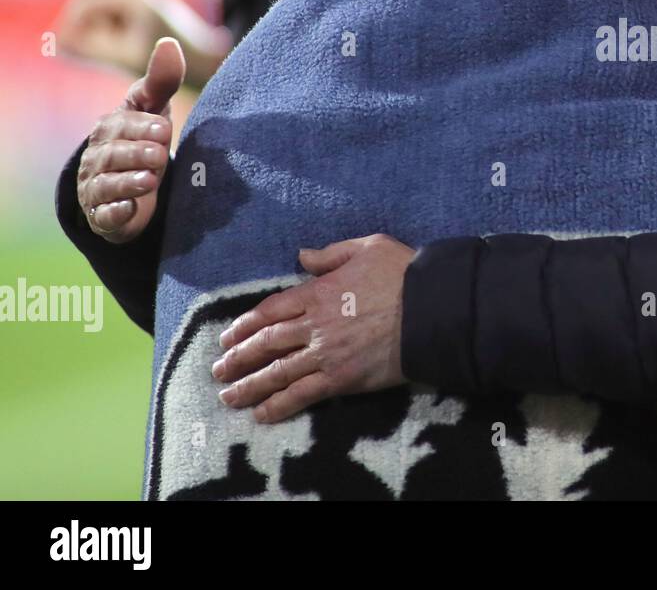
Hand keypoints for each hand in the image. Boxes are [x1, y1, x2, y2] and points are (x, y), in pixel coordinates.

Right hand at [56, 0, 230, 84]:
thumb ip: (89, 49)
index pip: (83, 3)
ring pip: (99, 12)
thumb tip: (57, 42)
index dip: (68, 26)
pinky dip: (107, 33)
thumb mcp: (124, 57)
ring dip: (95, 32)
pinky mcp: (142, 7)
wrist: (206, 60)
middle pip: (89, 6)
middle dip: (81, 30)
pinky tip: (115, 52)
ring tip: (105, 56)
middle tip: (77, 56)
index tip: (61, 49)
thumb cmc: (170, 61)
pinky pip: (112, 17)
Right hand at [75, 37, 184, 242]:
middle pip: (112, 155)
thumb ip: (160, 80)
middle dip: (135, 154)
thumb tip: (168, 42)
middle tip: (160, 153)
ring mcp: (98, 188)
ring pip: (106, 185)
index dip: (141, 127)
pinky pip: (104, 216)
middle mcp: (98, 158)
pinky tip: (128, 210)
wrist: (135, 185)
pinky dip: (115, 213)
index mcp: (110, 129)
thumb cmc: (145, 139)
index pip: (121, 126)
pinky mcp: (104, 216)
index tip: (163, 128)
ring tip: (151, 179)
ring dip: (128, 182)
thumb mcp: (153, 110)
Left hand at [211, 234, 414, 422]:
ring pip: (277, 372)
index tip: (229, 337)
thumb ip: (331, 253)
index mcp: (318, 291)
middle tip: (219, 370)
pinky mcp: (341, 379)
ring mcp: (325, 354)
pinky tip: (262, 414)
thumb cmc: (404, 274)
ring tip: (228, 396)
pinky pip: (302, 395)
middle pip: (266, 343)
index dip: (246, 325)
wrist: (432, 309)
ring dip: (249, 385)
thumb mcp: (368, 247)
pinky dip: (279, 405)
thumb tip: (303, 256)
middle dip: (238, 358)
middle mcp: (314, 324)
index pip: (270, 310)